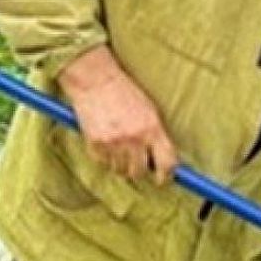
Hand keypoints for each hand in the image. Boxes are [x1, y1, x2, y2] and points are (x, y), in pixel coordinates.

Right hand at [59, 44, 176, 184]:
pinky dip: (105, 158)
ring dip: (121, 164)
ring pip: (120, 171)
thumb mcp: (150, 111)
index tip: (162, 179)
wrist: (97, 81)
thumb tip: (162, 159)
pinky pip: (102, 163)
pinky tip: (106, 142)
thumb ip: (157, 135)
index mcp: (153, 128)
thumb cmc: (126, 94)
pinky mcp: (94, 145)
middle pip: (140, 172)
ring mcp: (113, 143)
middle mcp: (134, 138)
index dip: (166, 175)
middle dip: (140, 170)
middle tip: (137, 161)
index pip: (167, 162)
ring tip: (120, 147)